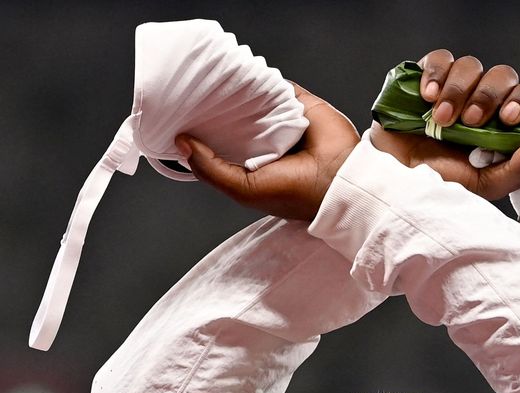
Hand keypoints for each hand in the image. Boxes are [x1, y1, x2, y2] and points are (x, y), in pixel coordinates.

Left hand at [178, 84, 359, 221]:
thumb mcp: (241, 188)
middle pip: (232, 118)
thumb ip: (209, 168)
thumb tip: (181, 141)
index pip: (219, 143)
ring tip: (212, 81)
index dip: (200, 133)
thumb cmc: (292, 192)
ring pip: (252, 99)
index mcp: (250, 164)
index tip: (180, 119)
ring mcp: (281, 120)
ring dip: (236, 91)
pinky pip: (276, 85)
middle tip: (191, 95)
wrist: (339, 180)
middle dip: (214, 109)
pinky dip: (262, 79)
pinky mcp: (299, 102)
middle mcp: (264, 141)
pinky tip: (243, 74)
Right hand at [370, 49, 519, 201]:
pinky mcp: (426, 76)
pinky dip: (436, 74)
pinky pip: (440, 59)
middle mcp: (480, 100)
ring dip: (458, 91)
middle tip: (470, 120)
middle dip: (488, 96)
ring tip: (441, 118)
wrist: (389, 179)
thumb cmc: (434, 182)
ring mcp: (453, 87)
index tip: (509, 119)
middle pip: (501, 76)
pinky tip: (427, 97)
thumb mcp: (479, 186)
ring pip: (471, 66)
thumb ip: (514, 172)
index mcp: (499, 124)